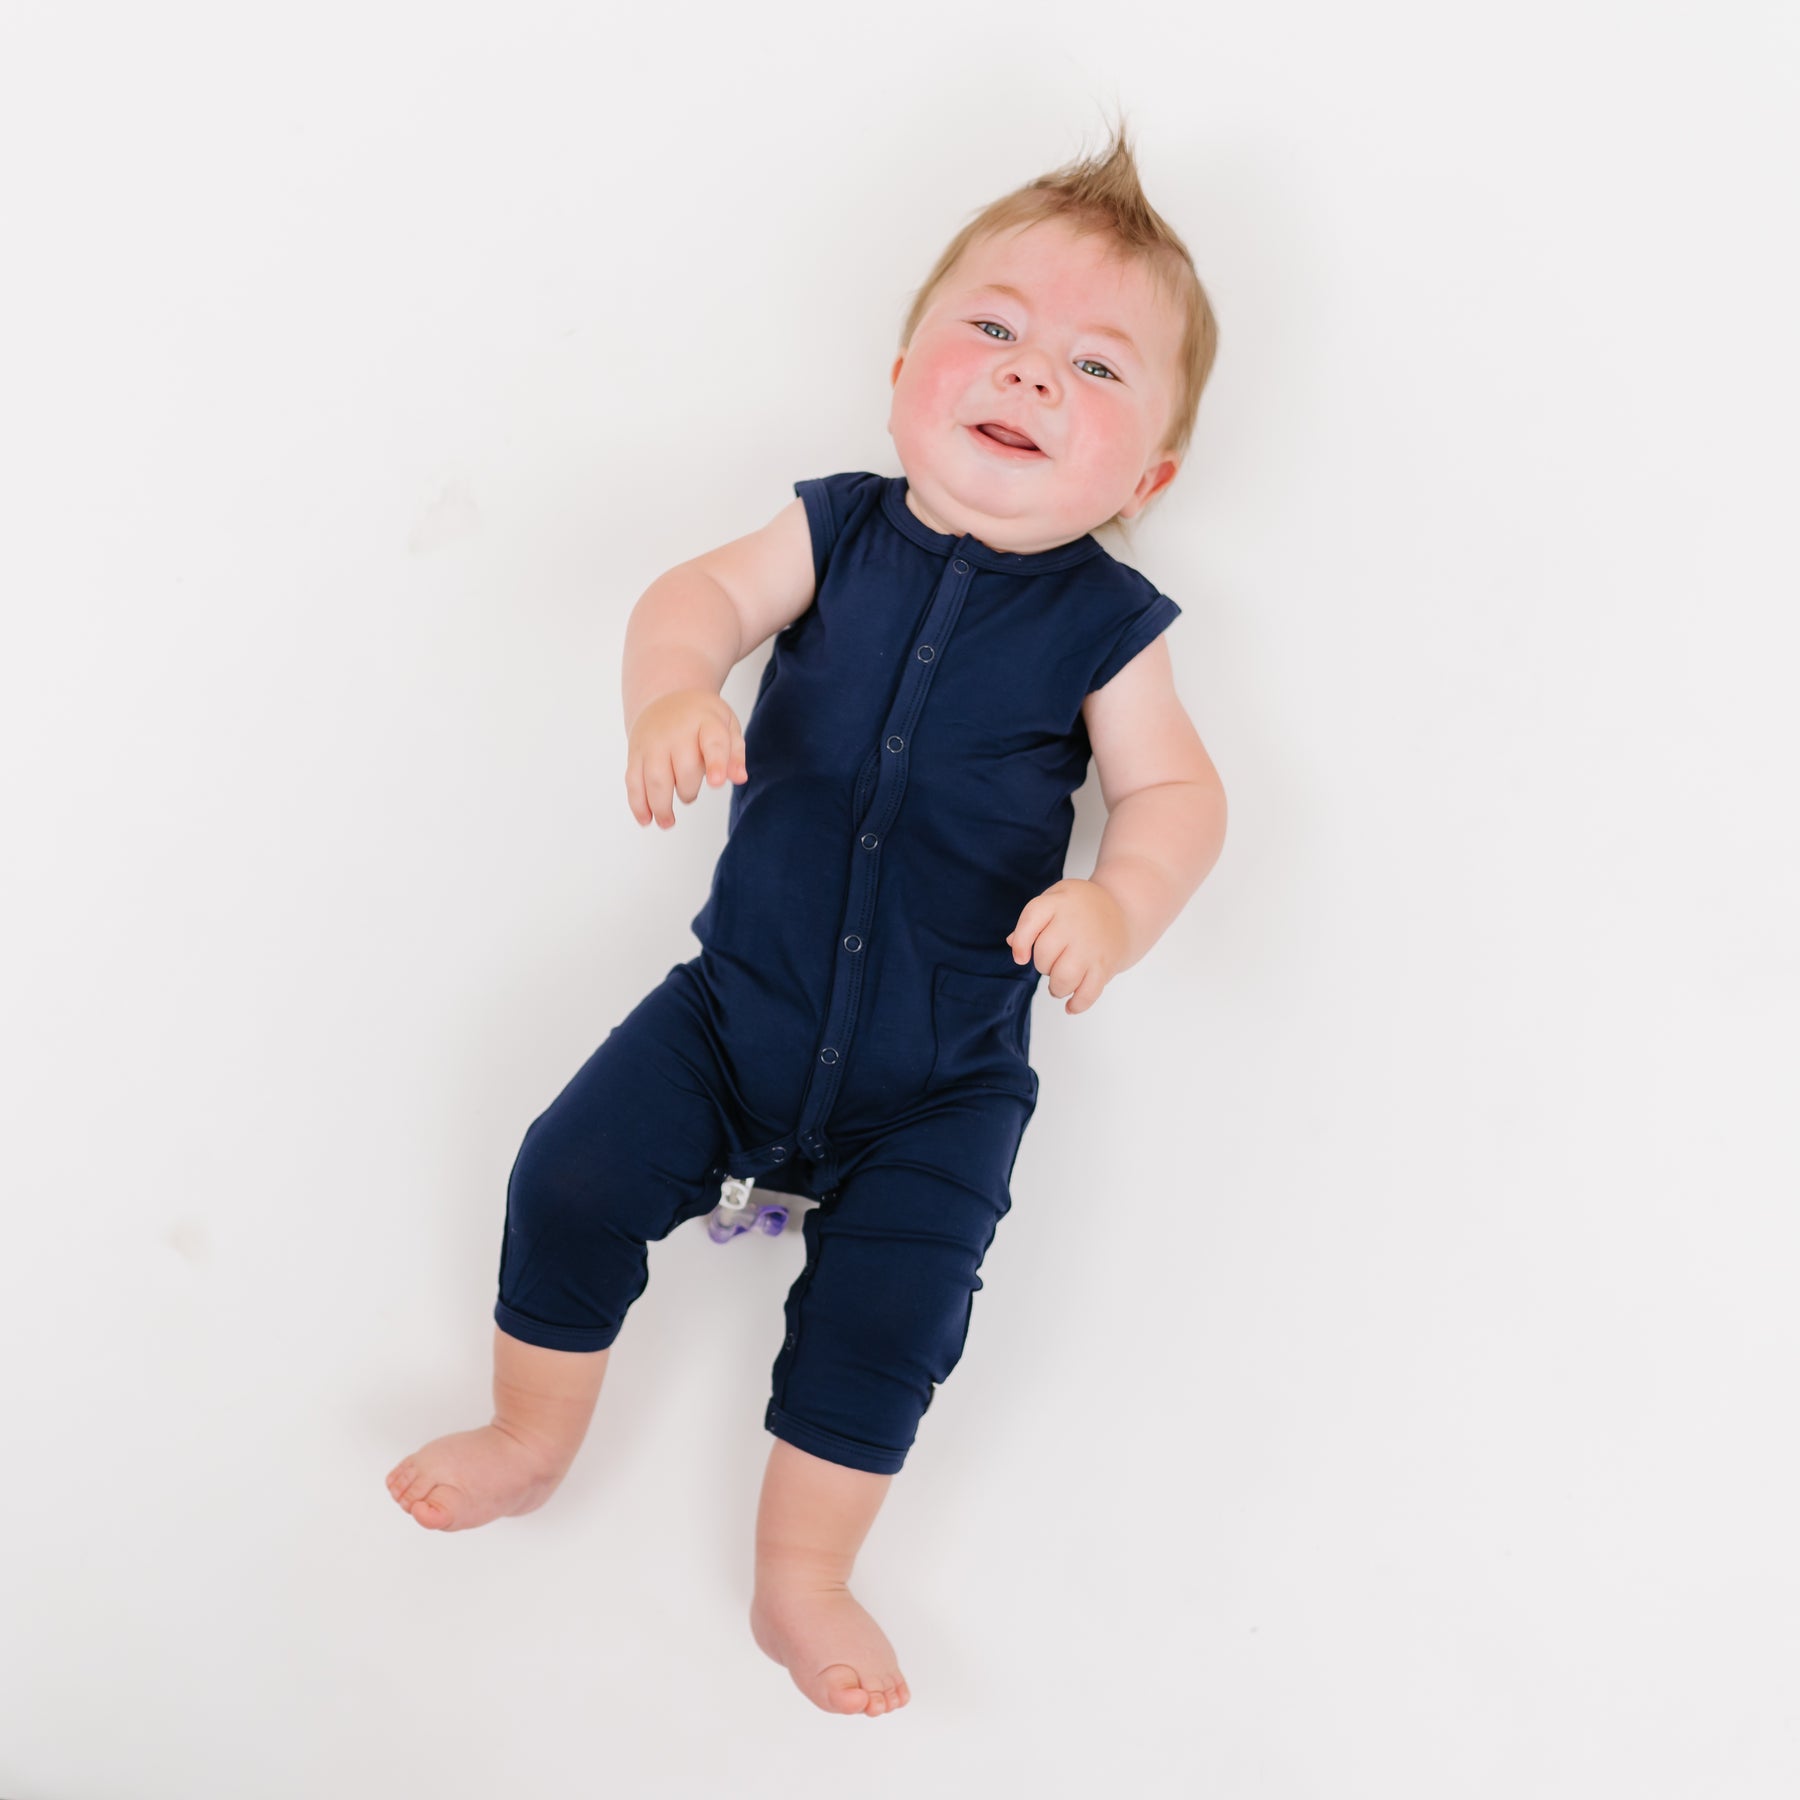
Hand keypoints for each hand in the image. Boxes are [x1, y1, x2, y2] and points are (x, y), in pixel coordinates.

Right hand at [625, 689, 747, 828]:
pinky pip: (633, 780)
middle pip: (683, 768)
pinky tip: (645, 819)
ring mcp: (653, 742)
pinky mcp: (635, 753)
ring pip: (655, 778)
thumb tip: (739, 778)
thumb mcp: (727, 726)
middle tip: (689, 794)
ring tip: (667, 823)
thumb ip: (735, 754)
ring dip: (660, 805)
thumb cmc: (702, 719)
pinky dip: (637, 803)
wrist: (665, 698)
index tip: (716, 783)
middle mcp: (676, 731)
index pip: (712, 743)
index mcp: (705, 721)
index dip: (715, 763)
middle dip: (688, 790)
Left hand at [1005, 878, 1128, 1013]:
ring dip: (1056, 988)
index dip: (1021, 943)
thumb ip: (1031, 921)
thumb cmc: (1080, 908)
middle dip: (1043, 966)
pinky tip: (1070, 1005)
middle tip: (1052, 963)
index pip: (1030, 920)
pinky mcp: (1105, 965)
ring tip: (1059, 983)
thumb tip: (1013, 943)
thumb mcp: (1053, 901)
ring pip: (1063, 978)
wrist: (1123, 909)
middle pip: (1044, 955)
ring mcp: (1092, 946)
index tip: (1021, 958)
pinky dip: (1076, 1004)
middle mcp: (1075, 923)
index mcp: (1058, 902)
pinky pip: (1087, 993)